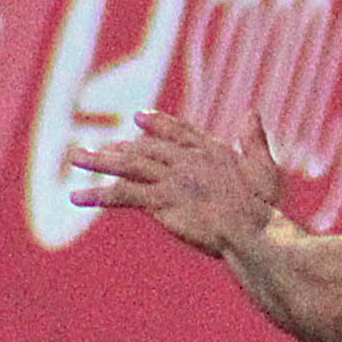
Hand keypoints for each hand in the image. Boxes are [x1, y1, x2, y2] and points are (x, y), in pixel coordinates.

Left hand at [67, 108, 289, 256]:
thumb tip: (251, 111)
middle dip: (122, 147)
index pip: (179, 133)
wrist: (251, 231)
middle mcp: (188, 160)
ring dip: (100, 161)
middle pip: (148, 148)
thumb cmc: (264, 207)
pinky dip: (98, 195)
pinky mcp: (160, 200)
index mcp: (213, 152)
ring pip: (129, 165)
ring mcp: (172, 179)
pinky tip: (76, 197)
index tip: (139, 118)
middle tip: (102, 148)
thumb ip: (254, 140)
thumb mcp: (265, 168)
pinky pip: (123, 194)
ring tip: (76, 158)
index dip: (158, 124)